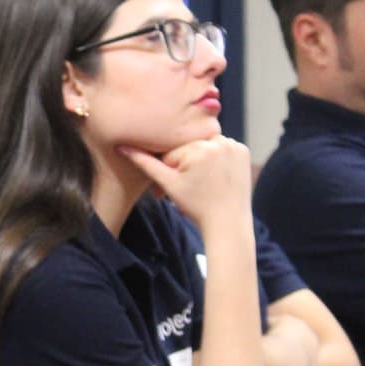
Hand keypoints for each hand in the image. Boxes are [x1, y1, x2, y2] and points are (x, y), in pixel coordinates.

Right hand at [120, 137, 250, 232]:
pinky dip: (217, 158)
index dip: (170, 170)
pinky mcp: (243, 150)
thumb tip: (121, 147)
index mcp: (199, 149)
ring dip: (200, 159)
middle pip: (190, 147)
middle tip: (188, 186)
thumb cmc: (196, 207)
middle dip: (185, 165)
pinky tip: (216, 175)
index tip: (172, 186)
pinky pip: (222, 148)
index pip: (173, 151)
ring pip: (205, 146)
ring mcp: (234, 145)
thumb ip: (145, 164)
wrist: (228, 223)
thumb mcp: (168, 185)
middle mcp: (219, 142)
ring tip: (202, 181)